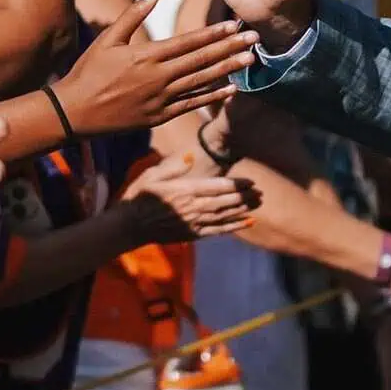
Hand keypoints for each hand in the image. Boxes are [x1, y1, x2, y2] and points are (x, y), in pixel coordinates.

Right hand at [50, 0, 260, 136]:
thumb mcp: (107, 40)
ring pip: (201, 81)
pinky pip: (192, 104)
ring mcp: (160, 99)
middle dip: (230, 47)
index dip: (214, 33)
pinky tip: (232, 88)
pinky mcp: (159, 116)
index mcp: (146, 55)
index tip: (235, 25)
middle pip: (201, 60)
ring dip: (228, 69)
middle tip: (255, 38)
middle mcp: (157, 77)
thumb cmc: (88, 72)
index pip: (188, 41)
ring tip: (250, 60)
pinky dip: (213, 96)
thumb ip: (132, 15)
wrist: (73, 113)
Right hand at [121, 154, 255, 243]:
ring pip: (225, 216)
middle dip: (245, 197)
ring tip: (259, 204)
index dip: (237, 185)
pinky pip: (218, 230)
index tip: (251, 182)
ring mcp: (193, 223)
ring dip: (243, 210)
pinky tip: (247, 223)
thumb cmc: (139, 196)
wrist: (129, 226)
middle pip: (225, 202)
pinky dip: (234, 226)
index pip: (217, 186)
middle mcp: (193, 207)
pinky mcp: (192, 234)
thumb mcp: (153, 175)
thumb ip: (174, 166)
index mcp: (185, 190)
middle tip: (261, 193)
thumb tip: (192, 155)